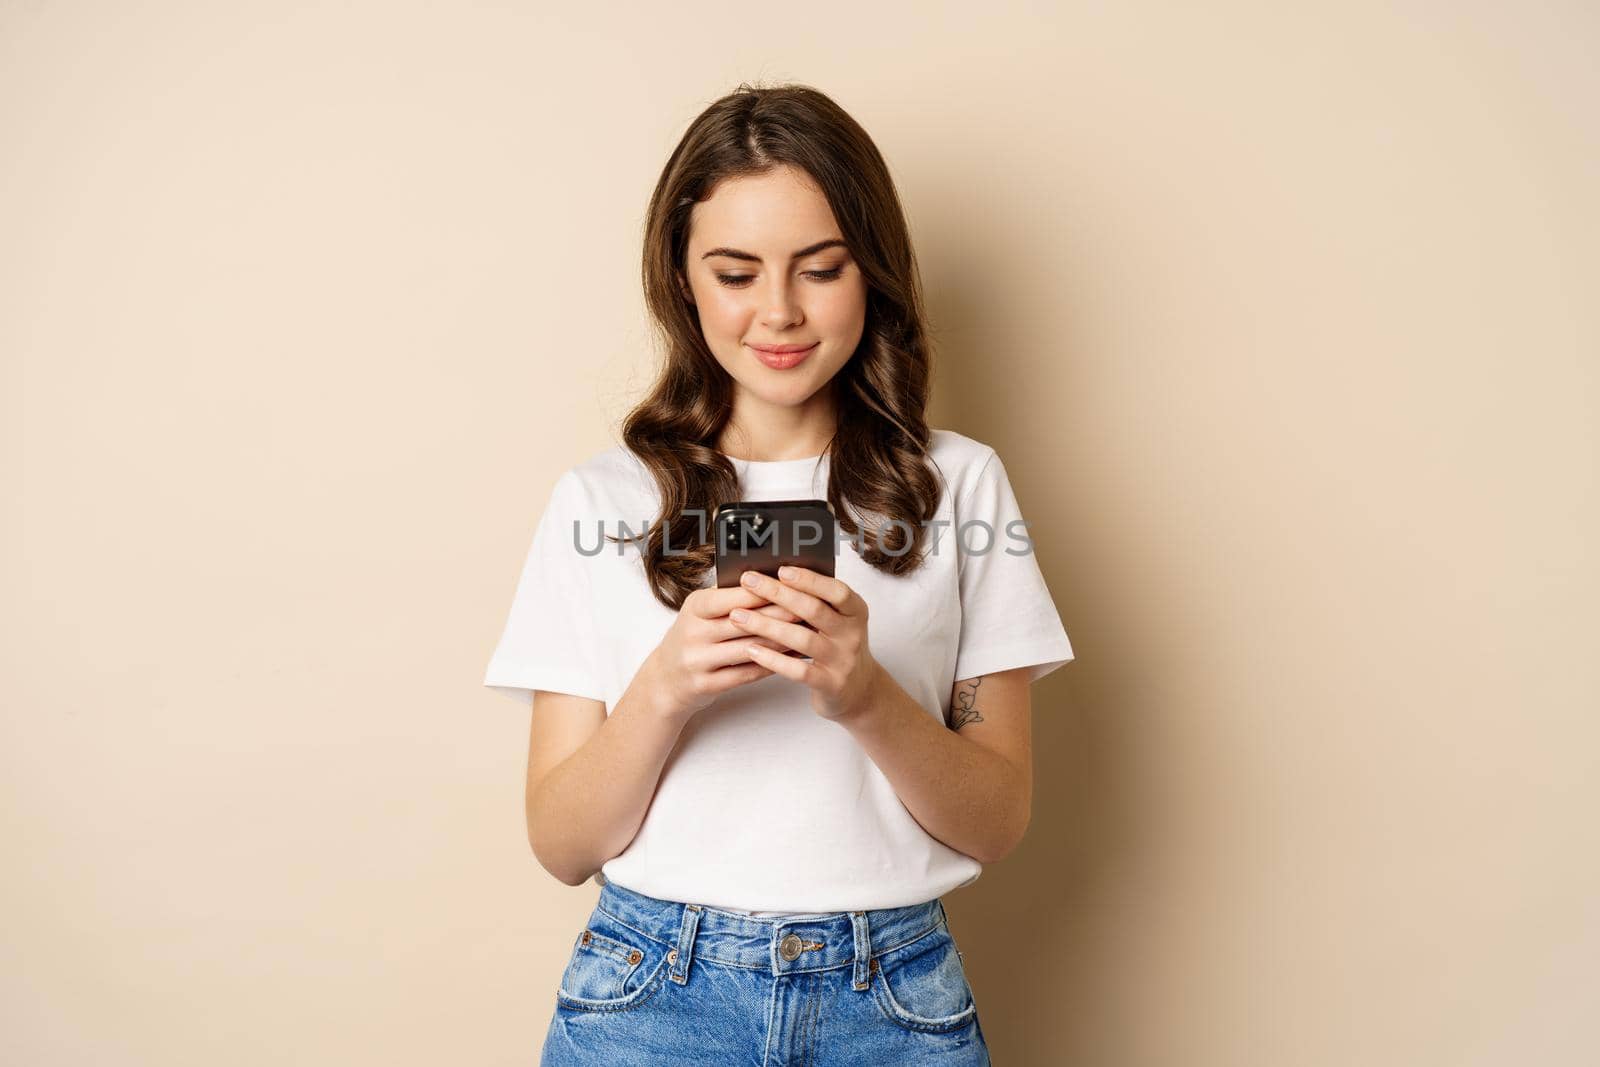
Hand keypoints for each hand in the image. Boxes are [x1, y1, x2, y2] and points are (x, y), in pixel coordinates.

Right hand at [644, 583, 803, 722]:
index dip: (767, 591)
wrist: (665, 679)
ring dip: (782, 641)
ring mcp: (698, 661)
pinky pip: (747, 674)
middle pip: (746, 621)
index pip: (735, 596)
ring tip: (807, 633)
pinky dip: (773, 665)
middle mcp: (693, 633)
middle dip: (782, 614)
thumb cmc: (693, 638)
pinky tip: (793, 659)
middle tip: (811, 608)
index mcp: (694, 607)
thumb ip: (729, 599)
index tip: (795, 586)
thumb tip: (774, 582)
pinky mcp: (706, 685)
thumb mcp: (701, 613)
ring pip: (749, 648)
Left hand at [728, 566, 883, 722]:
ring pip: (803, 639)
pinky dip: (773, 659)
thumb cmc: (837, 646)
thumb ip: (816, 601)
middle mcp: (852, 634)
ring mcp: (842, 660)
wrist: (858, 689)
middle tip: (749, 581)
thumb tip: (774, 577)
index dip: (809, 579)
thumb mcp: (837, 620)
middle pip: (814, 610)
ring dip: (767, 625)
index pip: (837, 590)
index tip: (781, 570)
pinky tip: (751, 649)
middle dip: (778, 593)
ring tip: (738, 616)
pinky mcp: (830, 684)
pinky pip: (799, 670)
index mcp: (856, 611)